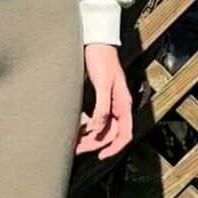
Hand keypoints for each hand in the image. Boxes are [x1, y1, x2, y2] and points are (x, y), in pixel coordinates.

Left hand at [74, 44, 133, 159]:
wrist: (95, 42)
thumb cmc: (101, 58)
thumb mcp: (103, 82)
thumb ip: (102, 105)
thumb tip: (97, 128)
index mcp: (123, 104)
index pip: (125, 133)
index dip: (115, 148)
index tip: (101, 156)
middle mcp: (117, 106)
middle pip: (110, 134)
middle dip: (95, 144)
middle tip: (77, 150)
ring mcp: (108, 104)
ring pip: (101, 128)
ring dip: (89, 138)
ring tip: (72, 143)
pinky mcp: (98, 99)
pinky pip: (95, 120)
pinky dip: (86, 127)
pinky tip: (75, 130)